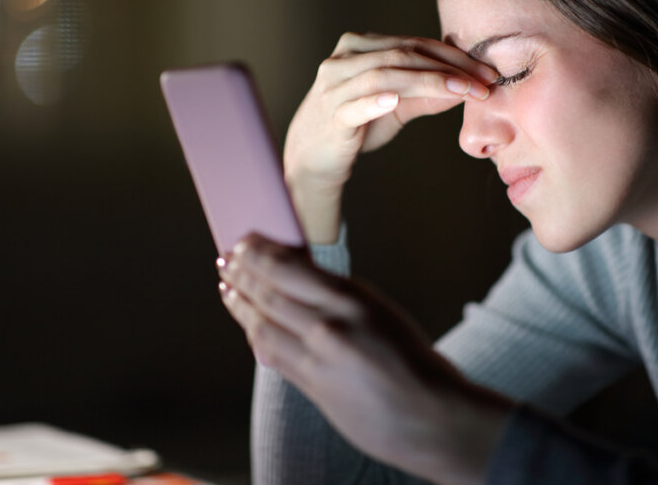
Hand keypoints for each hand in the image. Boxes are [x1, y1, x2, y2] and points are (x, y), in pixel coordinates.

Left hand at [217, 233, 511, 483]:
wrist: (431, 415)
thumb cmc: (413, 361)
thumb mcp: (380, 312)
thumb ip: (339, 297)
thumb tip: (300, 278)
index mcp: (352, 300)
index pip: (289, 269)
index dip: (258, 254)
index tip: (244, 242)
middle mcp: (330, 327)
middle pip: (268, 295)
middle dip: (241, 274)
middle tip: (226, 259)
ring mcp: (317, 360)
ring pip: (261, 326)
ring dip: (239, 304)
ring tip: (228, 287)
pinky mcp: (312, 388)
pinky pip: (272, 356)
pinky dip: (255, 335)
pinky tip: (249, 324)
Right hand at [284, 32, 497, 241]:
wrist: (311, 158)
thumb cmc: (355, 127)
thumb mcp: (396, 106)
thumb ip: (427, 94)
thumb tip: (470, 88)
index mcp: (359, 46)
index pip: (414, 44)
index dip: (453, 56)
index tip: (486, 72)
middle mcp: (344, 59)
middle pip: (403, 55)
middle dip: (448, 68)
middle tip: (482, 83)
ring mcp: (334, 86)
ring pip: (385, 75)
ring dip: (427, 82)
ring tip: (460, 91)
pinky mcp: (330, 115)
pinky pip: (354, 105)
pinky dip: (374, 101)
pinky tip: (394, 100)